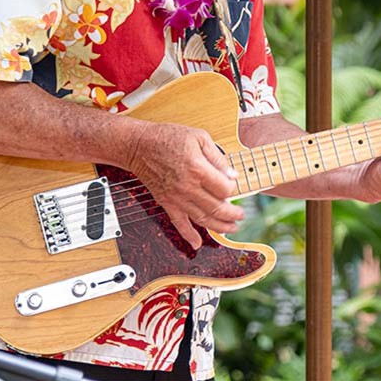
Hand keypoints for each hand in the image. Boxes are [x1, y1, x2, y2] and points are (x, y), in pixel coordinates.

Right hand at [122, 121, 242, 249]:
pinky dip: (189, 236)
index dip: (233, 189)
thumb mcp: (199, 137)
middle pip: (217, 208)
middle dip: (233, 214)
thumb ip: (218, 157)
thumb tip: (231, 174)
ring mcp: (177, 197)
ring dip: (220, 227)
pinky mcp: (167, 203)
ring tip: (232, 228)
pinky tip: (197, 243)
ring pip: (203, 219)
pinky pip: (179, 224)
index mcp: (198, 169)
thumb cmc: (168, 138)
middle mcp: (188, 187)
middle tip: (241, 214)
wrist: (140, 146)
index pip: (225, 188)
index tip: (233, 185)